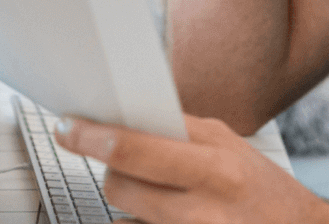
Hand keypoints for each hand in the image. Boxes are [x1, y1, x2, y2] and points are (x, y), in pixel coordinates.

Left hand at [54, 113, 328, 223]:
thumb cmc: (261, 188)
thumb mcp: (229, 145)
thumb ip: (180, 130)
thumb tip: (123, 114)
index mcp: (217, 167)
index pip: (137, 149)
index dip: (93, 137)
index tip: (67, 128)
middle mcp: (206, 208)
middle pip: (120, 187)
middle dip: (111, 171)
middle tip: (118, 162)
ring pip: (124, 217)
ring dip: (128, 202)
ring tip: (157, 194)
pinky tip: (162, 216)